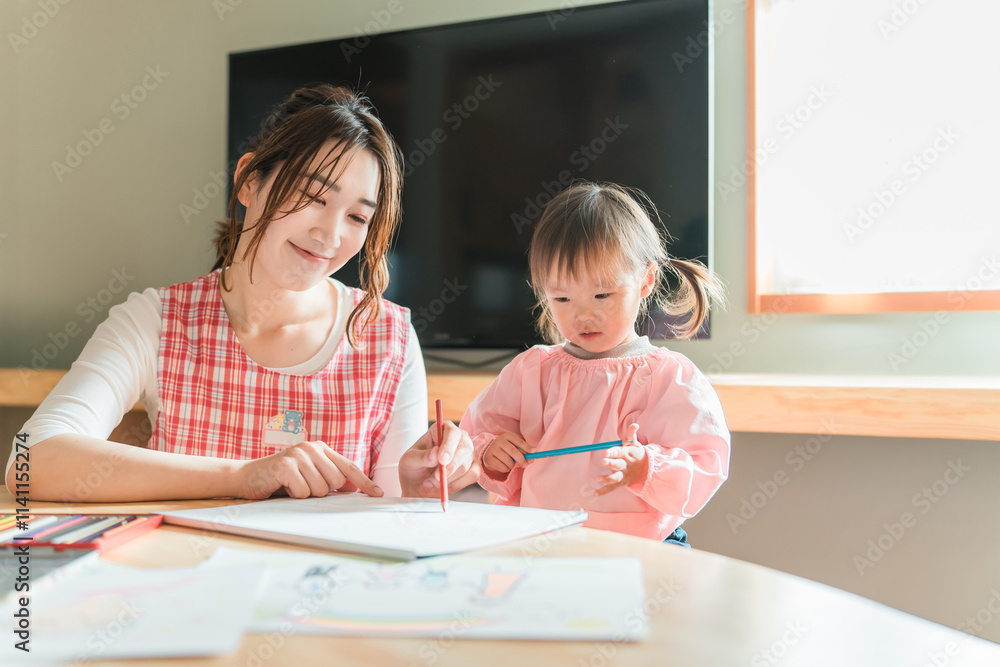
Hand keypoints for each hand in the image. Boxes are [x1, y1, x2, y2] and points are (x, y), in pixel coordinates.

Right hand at [234, 441, 382, 499]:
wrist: (247, 477)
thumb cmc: (281, 479)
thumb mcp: (309, 476)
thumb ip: (329, 478)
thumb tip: (353, 488)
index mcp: (321, 449)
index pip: (349, 467)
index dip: (364, 482)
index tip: (379, 494)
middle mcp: (312, 448)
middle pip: (336, 482)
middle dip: (321, 491)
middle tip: (303, 487)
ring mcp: (298, 454)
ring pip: (320, 489)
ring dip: (306, 494)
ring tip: (292, 486)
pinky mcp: (286, 465)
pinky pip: (303, 491)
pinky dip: (294, 495)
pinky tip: (284, 487)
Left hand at [399, 420, 480, 497]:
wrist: (417, 484)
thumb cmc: (413, 467)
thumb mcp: (410, 461)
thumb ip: (422, 457)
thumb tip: (436, 452)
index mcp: (442, 429)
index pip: (452, 433)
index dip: (448, 446)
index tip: (442, 460)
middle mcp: (459, 438)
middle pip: (464, 449)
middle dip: (450, 467)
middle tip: (436, 478)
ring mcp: (468, 452)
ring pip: (466, 465)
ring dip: (448, 479)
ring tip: (432, 481)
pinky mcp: (473, 467)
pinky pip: (473, 475)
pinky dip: (458, 484)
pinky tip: (445, 486)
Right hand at [482, 432, 531, 475]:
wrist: (489, 453)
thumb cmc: (506, 450)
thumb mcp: (514, 448)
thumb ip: (524, 452)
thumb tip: (532, 459)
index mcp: (507, 436)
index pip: (518, 441)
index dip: (526, 447)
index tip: (534, 452)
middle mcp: (498, 441)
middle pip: (512, 451)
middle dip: (521, 459)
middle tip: (525, 465)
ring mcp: (492, 449)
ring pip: (507, 460)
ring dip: (512, 465)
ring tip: (511, 464)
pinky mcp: (488, 458)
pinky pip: (501, 467)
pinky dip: (506, 469)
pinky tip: (503, 465)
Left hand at [594, 424, 648, 496]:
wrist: (648, 469)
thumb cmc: (637, 453)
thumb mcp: (635, 443)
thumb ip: (632, 434)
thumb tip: (635, 425)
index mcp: (628, 454)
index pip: (619, 452)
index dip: (613, 452)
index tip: (606, 452)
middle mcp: (625, 465)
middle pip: (618, 465)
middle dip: (611, 463)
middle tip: (604, 462)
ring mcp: (624, 475)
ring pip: (615, 477)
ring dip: (607, 478)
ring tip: (598, 479)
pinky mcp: (622, 483)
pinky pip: (612, 488)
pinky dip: (604, 491)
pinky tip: (596, 493)